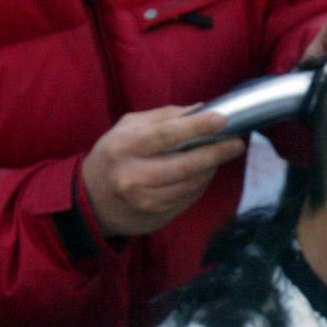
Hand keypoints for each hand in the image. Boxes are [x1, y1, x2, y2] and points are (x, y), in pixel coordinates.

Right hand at [80, 106, 246, 237]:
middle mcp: (133, 176)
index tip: (223, 119)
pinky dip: (201, 184)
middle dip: (216, 152)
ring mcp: (145, 201)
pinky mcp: (155, 217)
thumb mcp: (127, 128)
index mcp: (125, 147)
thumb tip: (201, 109)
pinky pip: (189, 199)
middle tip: (236, 142)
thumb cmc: (113, 155)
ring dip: (211, 168)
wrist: (90, 201)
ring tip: (221, 155)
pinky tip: (204, 172)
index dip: (198, 127)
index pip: (167, 135)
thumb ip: (163, 117)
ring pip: (191, 184)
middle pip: (185, 164)